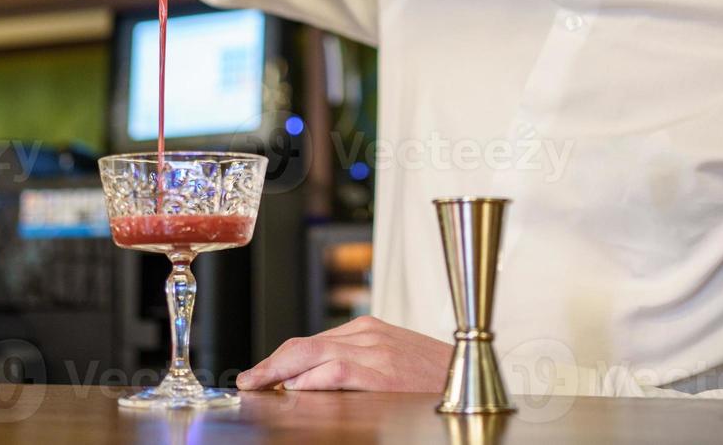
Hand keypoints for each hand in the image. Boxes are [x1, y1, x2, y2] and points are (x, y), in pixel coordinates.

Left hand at [236, 315, 451, 391]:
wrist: (475, 381)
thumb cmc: (436, 379)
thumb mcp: (394, 363)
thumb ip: (358, 365)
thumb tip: (311, 382)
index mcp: (369, 330)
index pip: (312, 342)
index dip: (280, 360)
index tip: (261, 375)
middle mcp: (368, 335)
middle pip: (304, 345)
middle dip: (270, 364)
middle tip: (248, 382)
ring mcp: (376, 351)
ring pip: (312, 355)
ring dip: (279, 373)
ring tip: (259, 388)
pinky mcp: (383, 372)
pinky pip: (335, 372)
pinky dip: (309, 381)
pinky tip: (293, 392)